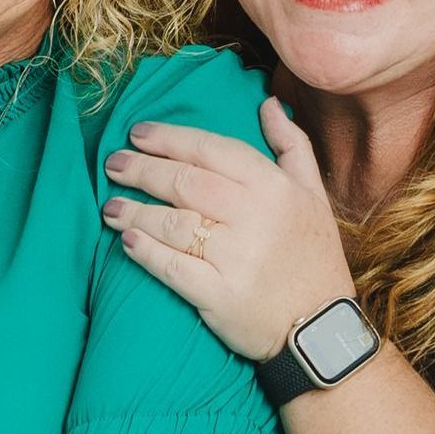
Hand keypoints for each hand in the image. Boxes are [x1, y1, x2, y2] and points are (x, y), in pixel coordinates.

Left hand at [102, 98, 355, 362]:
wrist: (323, 330)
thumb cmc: (313, 255)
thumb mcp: (313, 193)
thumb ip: (290, 143)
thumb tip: (266, 102)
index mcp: (273, 187)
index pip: (211, 149)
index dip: (169, 138)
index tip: (137, 133)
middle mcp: (254, 217)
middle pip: (184, 182)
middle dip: (142, 169)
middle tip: (113, 163)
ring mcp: (236, 258)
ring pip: (173, 223)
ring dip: (135, 211)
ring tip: (111, 206)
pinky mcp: (220, 297)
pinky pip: (173, 268)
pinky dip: (146, 252)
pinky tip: (126, 241)